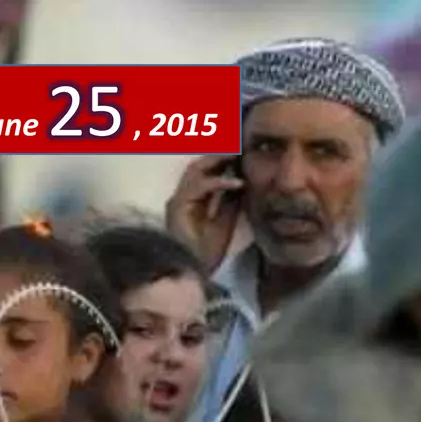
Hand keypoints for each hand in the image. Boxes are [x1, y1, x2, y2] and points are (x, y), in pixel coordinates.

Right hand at [165, 154, 244, 268]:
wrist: (196, 273)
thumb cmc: (207, 251)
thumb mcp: (225, 221)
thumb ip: (230, 201)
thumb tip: (242, 181)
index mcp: (191, 199)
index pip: (205, 171)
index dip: (222, 161)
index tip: (243, 154)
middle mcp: (181, 196)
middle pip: (198, 166)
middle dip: (220, 155)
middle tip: (242, 149)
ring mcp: (177, 201)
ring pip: (195, 171)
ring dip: (218, 162)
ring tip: (239, 158)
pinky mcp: (177, 208)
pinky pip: (197, 187)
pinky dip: (218, 182)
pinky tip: (237, 183)